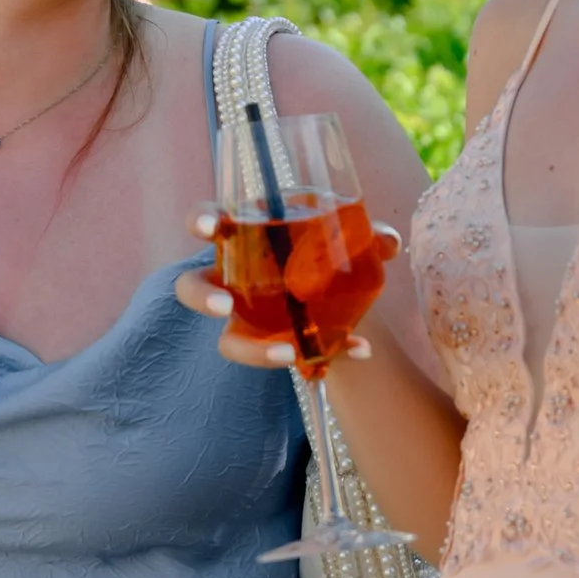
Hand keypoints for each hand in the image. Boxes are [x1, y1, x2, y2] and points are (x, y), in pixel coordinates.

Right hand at [170, 211, 400, 369]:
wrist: (342, 291)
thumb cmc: (325, 248)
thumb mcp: (346, 236)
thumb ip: (367, 235)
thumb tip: (387, 241)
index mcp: (243, 234)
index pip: (205, 221)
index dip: (200, 221)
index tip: (210, 228)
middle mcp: (233, 276)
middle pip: (191, 286)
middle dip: (201, 297)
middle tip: (225, 307)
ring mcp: (245, 316)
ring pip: (226, 339)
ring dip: (251, 349)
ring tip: (287, 354)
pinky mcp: (266, 345)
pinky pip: (277, 356)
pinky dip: (316, 355)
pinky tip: (357, 349)